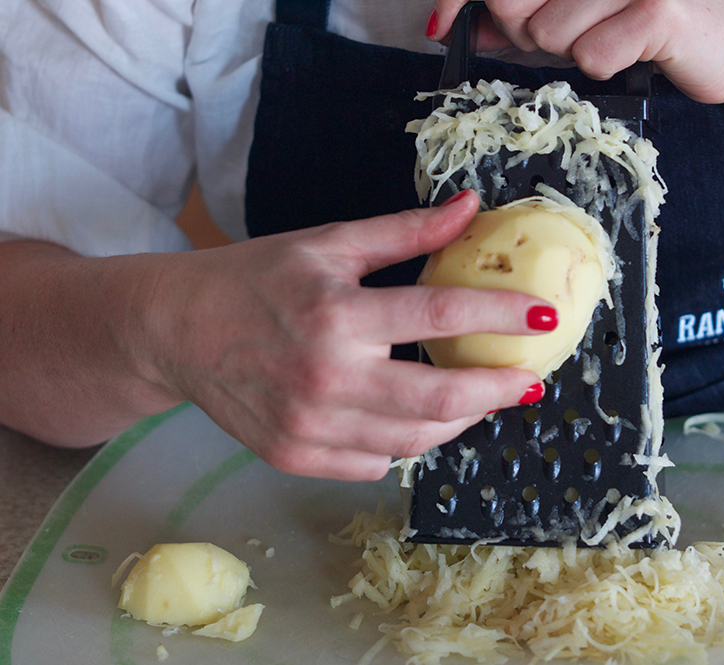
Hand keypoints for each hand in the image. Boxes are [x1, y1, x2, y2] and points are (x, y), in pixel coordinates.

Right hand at [146, 191, 549, 480]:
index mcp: (338, 314)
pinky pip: (376, 460)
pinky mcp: (296, 456)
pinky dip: (407, 440)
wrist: (175, 331)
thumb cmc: (254, 279)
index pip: (443, 316)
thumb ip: (405, 232)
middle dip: (500, 390)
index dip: (503, 315)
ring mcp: (310, 426)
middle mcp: (327, 377)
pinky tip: (416, 416)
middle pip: (440, 397)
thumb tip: (471, 208)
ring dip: (462, 418)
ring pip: (415, 439)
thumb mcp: (329, 243)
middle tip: (530, 379)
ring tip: (481, 396)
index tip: (543, 316)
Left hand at [429, 0, 723, 103]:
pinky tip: (634, 54)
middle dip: (527, 30)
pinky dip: (607, 68)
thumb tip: (453, 21)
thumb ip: (519, 15)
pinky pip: (591, 57)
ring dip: (573, 52)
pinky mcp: (659, 11)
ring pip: (548, 35)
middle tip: (575, 30)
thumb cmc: (650, 26)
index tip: (438, 23)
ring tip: (612, 38)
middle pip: (513, 3)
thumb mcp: (578, 15)